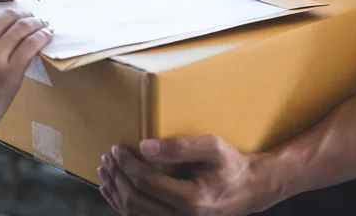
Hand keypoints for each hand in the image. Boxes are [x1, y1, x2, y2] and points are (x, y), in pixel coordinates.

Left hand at [98, 135, 282, 215]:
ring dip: (115, 192)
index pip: (147, 182)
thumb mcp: (212, 147)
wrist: (250, 189)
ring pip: (135, 214)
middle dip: (117, 177)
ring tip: (105, 170)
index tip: (117, 148)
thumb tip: (145, 147)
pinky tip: (112, 190)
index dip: (127, 165)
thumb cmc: (231, 165)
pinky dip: (122, 204)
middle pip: (136, 202)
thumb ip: (179, 146)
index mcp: (193, 199)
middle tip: (108, 157)